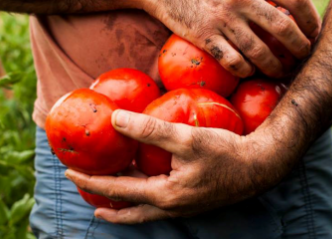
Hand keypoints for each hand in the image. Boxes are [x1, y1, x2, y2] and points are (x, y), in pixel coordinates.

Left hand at [65, 109, 282, 223]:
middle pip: (126, 210)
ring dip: (121, 204)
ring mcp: (182, 208)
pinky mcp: (191, 201)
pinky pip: (157, 205)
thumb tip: (115, 120)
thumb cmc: (225, 152)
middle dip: (102, 200)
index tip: (70, 171)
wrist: (261, 166)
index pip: (118, 190)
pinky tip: (145, 188)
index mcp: (164, 196)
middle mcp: (170, 208)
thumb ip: (149, 128)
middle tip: (83, 190)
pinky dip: (142, 199)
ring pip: (142, 211)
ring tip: (105, 200)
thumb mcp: (185, 137)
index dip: (91, 180)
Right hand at [139, 0, 320, 77]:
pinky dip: (245, 70)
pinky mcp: (204, 36)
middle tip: (302, 57)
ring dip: (275, 66)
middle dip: (299, 47)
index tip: (313, 32)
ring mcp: (222, 18)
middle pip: (283, 27)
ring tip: (280, 70)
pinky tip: (249, 71)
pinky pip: (232, 60)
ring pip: (259, 50)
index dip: (311, 19)